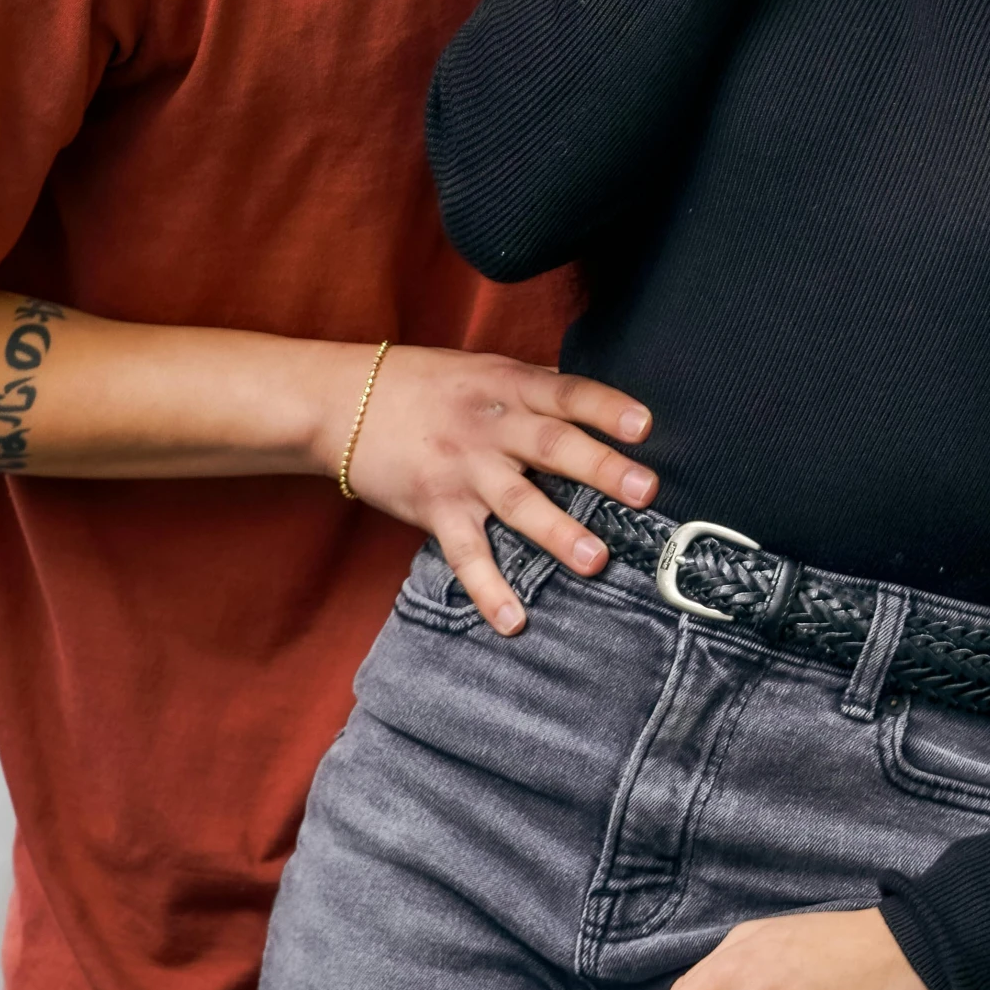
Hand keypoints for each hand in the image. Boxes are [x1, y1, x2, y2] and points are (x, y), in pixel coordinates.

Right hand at [321, 345, 656, 634]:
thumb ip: (536, 388)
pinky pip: (466, 552)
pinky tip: (514, 620)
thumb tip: (595, 404)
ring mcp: (462, 468)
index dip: (606, 408)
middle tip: (644, 491)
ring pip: (517, 501)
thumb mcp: (485, 369)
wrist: (343, 400)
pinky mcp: (434, 506)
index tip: (646, 426)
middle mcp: (490, 425)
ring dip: (558, 532)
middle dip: (600, 468)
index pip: (567, 392)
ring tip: (598, 560)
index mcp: (509, 385)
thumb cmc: (425, 383)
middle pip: (551, 445)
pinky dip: (488, 588)